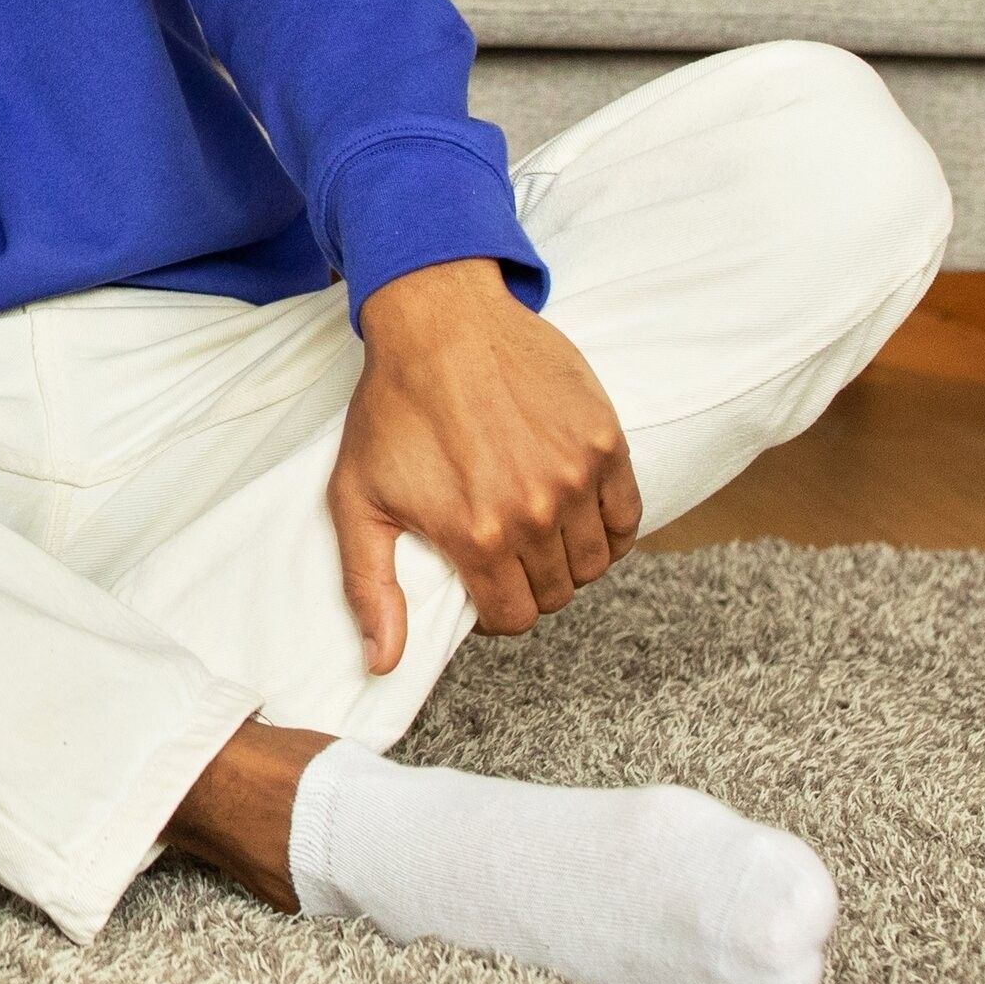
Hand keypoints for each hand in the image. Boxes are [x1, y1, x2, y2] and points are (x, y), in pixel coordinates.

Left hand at [326, 258, 639, 671]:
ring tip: (537, 530)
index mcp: (477, 535)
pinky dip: (609, 526)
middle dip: (529, 583)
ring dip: (569, 558)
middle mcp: (534, 513)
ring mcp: (576, 476)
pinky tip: (576, 509)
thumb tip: (382, 664)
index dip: (495, 609)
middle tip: (505, 549)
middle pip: (555, 592)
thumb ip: (370, 587)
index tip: (482, 582)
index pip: (513, 617)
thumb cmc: (392, 406)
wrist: (437, 319)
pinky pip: (628, 517)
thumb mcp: (356, 497)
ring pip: (596, 561)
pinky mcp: (606, 441)